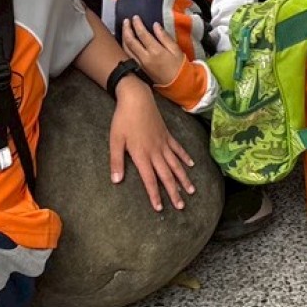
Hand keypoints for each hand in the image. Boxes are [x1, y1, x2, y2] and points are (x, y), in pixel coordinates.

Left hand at [107, 82, 194, 211]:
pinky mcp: (167, 135)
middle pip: (167, 176)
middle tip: (181, 206)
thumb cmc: (123, 120)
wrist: (136, 98)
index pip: (150, 180)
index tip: (160, 208)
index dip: (155, 195)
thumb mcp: (115, 141)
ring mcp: (163, 143)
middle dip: (174, 192)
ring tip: (191, 191)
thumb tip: (116, 181)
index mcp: (142, 155)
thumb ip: (116, 161)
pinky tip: (191, 165)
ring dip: (183, 179)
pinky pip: (178, 149)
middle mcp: (155, 152)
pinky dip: (185, 157)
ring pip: (176, 164)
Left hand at [119, 16, 187, 92]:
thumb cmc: (178, 65)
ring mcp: (140, 64)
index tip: (135, 17)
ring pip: (126, 49)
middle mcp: (144, 58)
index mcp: (155, 51)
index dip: (137, 24)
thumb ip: (164, 37)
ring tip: (124, 28)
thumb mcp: (175, 49)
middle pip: (130, 41)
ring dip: (124, 37)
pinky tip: (125, 41)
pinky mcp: (138, 68)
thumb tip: (155, 25)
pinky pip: (127, 55)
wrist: (176, 84)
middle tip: (126, 20)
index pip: (142, 34)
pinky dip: (124, 46)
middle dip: (127, 29)